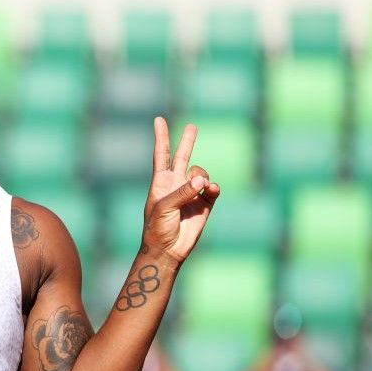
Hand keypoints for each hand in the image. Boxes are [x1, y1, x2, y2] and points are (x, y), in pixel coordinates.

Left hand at [142, 117, 219, 263]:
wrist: (168, 250)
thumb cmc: (158, 227)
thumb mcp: (165, 207)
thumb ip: (182, 191)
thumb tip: (203, 180)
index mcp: (160, 183)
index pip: (161, 155)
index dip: (161, 138)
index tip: (158, 120)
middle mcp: (176, 185)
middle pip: (182, 157)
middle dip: (187, 142)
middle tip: (192, 126)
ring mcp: (191, 193)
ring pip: (200, 173)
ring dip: (201, 177)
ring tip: (200, 187)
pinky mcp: (204, 204)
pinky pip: (212, 189)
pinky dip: (213, 187)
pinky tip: (211, 189)